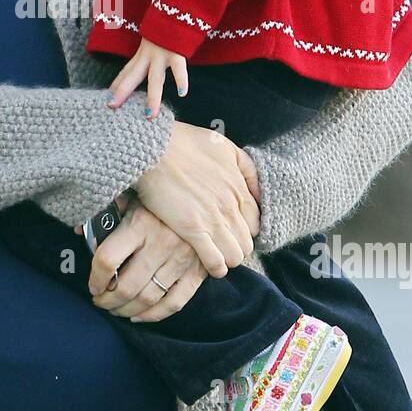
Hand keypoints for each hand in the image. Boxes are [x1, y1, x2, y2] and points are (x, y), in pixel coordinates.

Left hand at [82, 194, 210, 321]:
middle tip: (100, 302)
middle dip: (107, 301)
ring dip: (126, 310)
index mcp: (141, 223)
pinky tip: (139, 316)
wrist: (204, 197)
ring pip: (148, 298)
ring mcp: (182, 260)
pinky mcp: (198, 272)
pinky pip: (174, 303)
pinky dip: (154, 315)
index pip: (107, 259)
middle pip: (126, 286)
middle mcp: (162, 243)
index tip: (92, 285)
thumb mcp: (132, 198)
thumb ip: (106, 213)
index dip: (95, 278)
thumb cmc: (160, 199)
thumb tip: (78, 230)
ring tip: (116, 309)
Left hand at [106, 38, 187, 118]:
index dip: (116, 84)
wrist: (177, 9)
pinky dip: (181, 80)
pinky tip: (182, 93)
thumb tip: (142, 68)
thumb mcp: (152, 42)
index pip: (126, 72)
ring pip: (156, 79)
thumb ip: (147, 56)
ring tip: (150, 114)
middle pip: (133, 76)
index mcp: (142, 54)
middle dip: (123, 91)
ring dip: (152, 97)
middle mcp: (148, 56)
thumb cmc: (165, 30)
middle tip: (112, 106)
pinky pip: (180, 68)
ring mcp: (162, 55)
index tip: (106, 99)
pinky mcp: (177, 53)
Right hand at [132, 120, 261, 277]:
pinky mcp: (192, 229)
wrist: (154, 147)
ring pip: (235, 255)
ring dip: (228, 259)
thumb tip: (257, 191)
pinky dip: (216, 268)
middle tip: (222, 246)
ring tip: (216, 257)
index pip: (256, 223)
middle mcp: (230, 206)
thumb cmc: (184, 142)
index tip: (233, 232)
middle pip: (247, 242)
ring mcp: (213, 219)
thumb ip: (246, 168)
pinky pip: (215, 261)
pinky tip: (210, 267)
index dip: (246, 231)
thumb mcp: (225, 147)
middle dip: (237, 247)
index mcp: (239, 188)